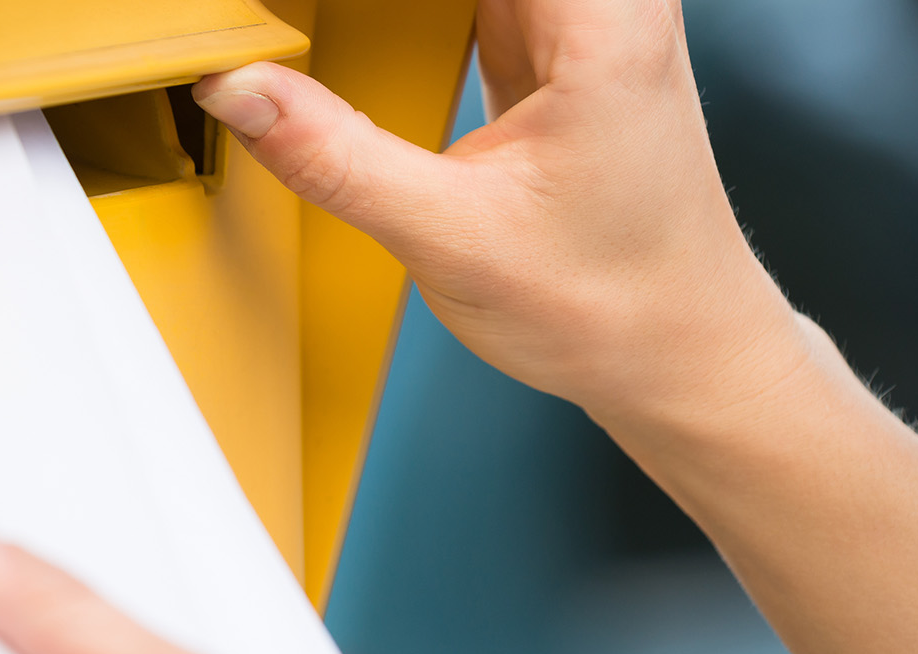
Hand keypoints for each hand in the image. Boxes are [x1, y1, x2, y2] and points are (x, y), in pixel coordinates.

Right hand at [194, 0, 815, 427]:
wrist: (678, 354)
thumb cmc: (614, 304)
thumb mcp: (450, 236)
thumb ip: (333, 155)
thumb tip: (238, 88)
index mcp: (601, 18)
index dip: (377, 0)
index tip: (295, 8)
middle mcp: (605, 1)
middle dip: (376, 6)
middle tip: (292, 18)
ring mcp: (583, 18)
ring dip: (391, 11)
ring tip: (306, 23)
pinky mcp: (556, 44)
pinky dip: (410, 13)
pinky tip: (355, 28)